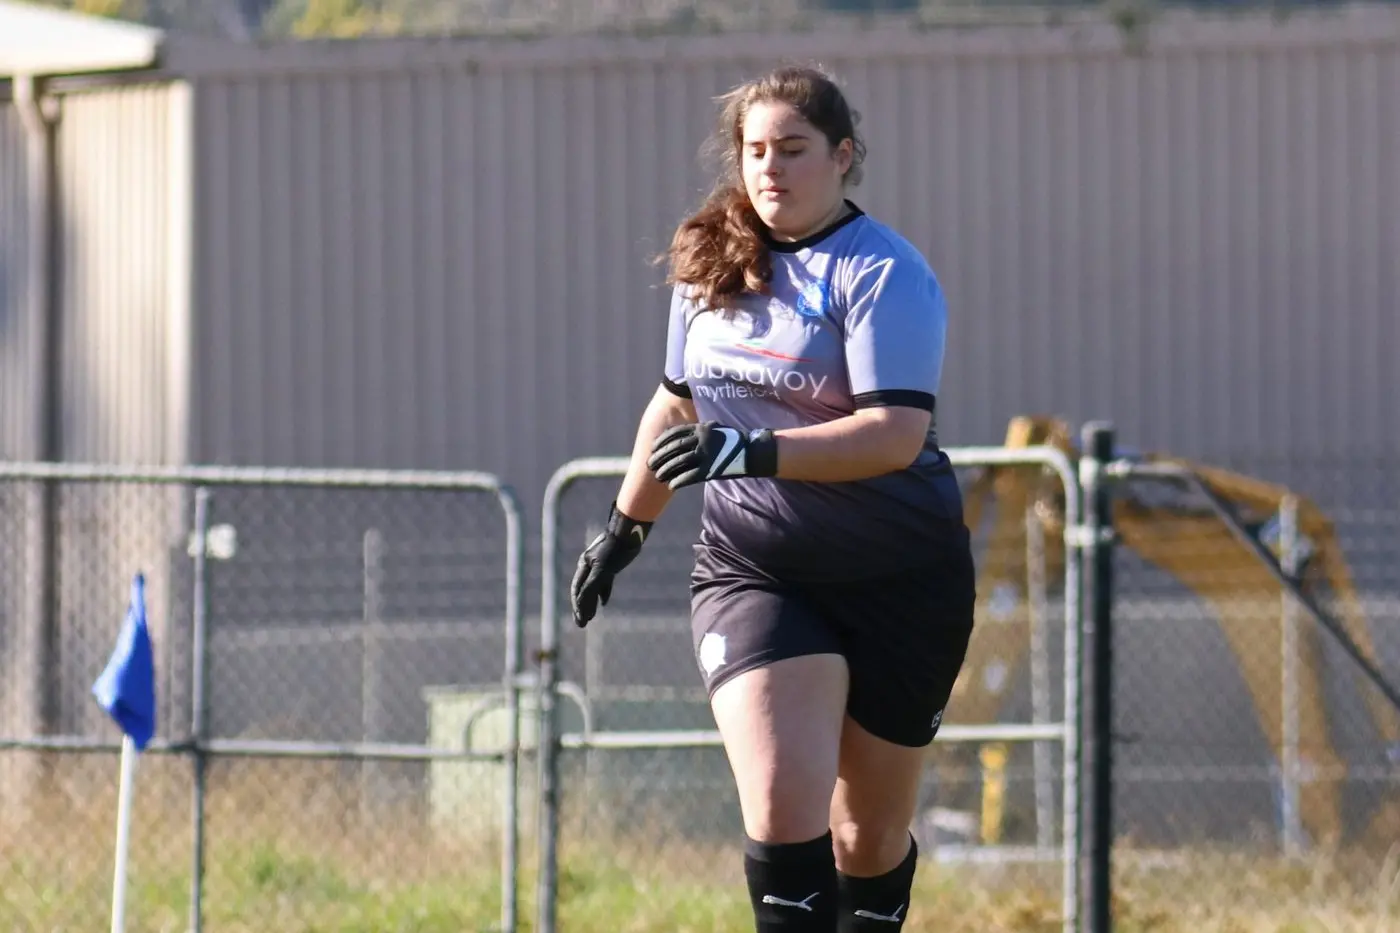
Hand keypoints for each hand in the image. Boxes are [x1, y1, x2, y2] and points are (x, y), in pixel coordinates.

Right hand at [570, 502, 652, 626]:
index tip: (580, 621)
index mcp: (584, 565)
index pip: (577, 590)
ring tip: (590, 618)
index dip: (578, 607)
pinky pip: (603, 583)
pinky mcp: (610, 565)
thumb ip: (591, 586)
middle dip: (581, 609)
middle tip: (580, 625)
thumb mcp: (603, 570)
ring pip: (592, 588)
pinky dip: (602, 593)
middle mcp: (589, 566)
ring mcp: (599, 565)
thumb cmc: (615, 549)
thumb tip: (580, 603)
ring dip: (590, 603)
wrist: (628, 532)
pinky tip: (603, 603)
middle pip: (582, 591)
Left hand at [646, 421, 778, 490]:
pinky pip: (689, 476)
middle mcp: (701, 440)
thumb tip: (683, 438)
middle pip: (673, 449)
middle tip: (650, 465)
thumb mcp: (715, 430)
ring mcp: (706, 455)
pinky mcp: (710, 470)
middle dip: (659, 457)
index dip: (661, 442)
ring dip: (666, 471)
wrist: (752, 452)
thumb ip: (700, 433)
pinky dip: (678, 481)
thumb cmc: (733, 442)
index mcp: (701, 429)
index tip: (653, 448)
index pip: (674, 433)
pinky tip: (671, 485)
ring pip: (678, 463)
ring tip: (658, 477)